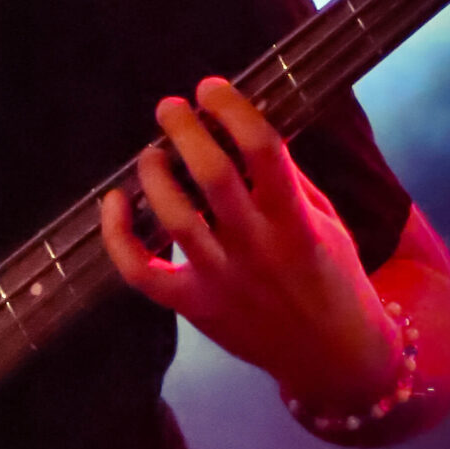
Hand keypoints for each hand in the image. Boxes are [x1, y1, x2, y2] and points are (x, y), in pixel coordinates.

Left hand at [100, 77, 403, 412]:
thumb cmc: (335, 280)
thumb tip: (243, 130)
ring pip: (176, 218)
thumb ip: (289, 179)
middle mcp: (258, 248)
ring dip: (155, 174)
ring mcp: (223, 280)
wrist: (335, 359)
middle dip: (185, 130)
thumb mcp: (327, 222)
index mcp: (296, 221)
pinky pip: (143, 272)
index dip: (232, 110)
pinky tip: (114, 201)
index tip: (211, 89)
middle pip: (212, 175)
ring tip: (152, 152)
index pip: (263, 149)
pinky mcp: (195, 307)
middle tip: (170, 108)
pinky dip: (118, 236)